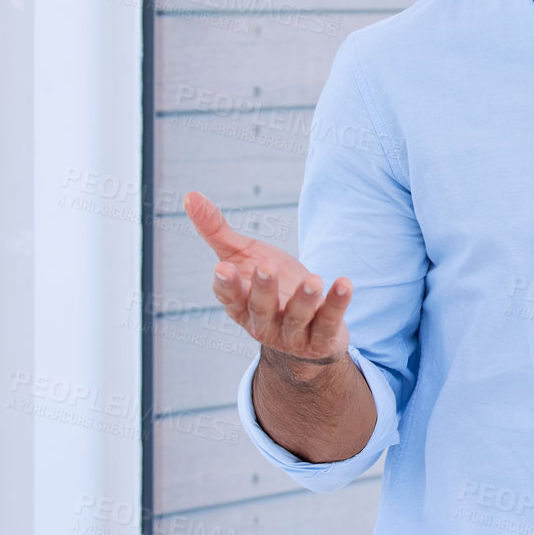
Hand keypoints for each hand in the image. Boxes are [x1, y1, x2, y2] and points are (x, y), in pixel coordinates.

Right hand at [183, 190, 352, 381]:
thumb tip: (189, 195)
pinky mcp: (321, 338)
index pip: (230, 297)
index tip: (222, 268)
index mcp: (241, 305)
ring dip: (304, 299)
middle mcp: (263, 323)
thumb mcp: (245, 256)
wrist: (306, 327)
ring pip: (296, 317)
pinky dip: (336, 304)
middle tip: (266, 266)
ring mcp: (293, 334)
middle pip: (261, 308)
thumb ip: (217, 231)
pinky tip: (344, 284)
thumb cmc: (271, 285)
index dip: (226, 285)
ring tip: (314, 279)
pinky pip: (329, 322)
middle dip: (263, 288)